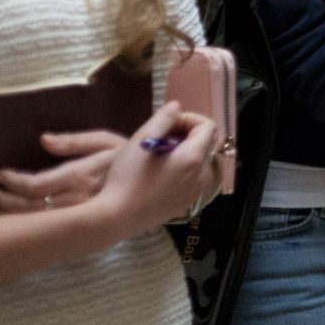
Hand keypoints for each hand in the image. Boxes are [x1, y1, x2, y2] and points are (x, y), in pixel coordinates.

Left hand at [0, 129, 126, 217]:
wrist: (165, 183)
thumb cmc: (136, 155)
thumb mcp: (110, 141)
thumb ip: (77, 141)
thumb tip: (45, 140)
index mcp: (86, 174)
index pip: (42, 184)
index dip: (17, 182)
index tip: (0, 175)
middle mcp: (82, 199)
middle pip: (34, 208)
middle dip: (3, 206)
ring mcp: (84, 216)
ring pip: (40, 222)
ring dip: (9, 219)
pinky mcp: (87, 225)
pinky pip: (53, 229)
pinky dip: (28, 228)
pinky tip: (12, 228)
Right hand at [89, 104, 222, 235]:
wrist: (116, 218)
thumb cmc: (127, 177)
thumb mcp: (141, 140)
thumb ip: (163, 119)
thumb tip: (177, 107)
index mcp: (193, 157)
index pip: (208, 126)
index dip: (189, 119)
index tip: (168, 123)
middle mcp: (201, 176)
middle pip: (205, 144)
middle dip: (187, 134)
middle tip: (161, 136)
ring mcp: (194, 192)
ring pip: (199, 162)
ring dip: (184, 152)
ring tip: (159, 154)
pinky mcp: (185, 204)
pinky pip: (192, 179)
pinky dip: (182, 169)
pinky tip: (159, 173)